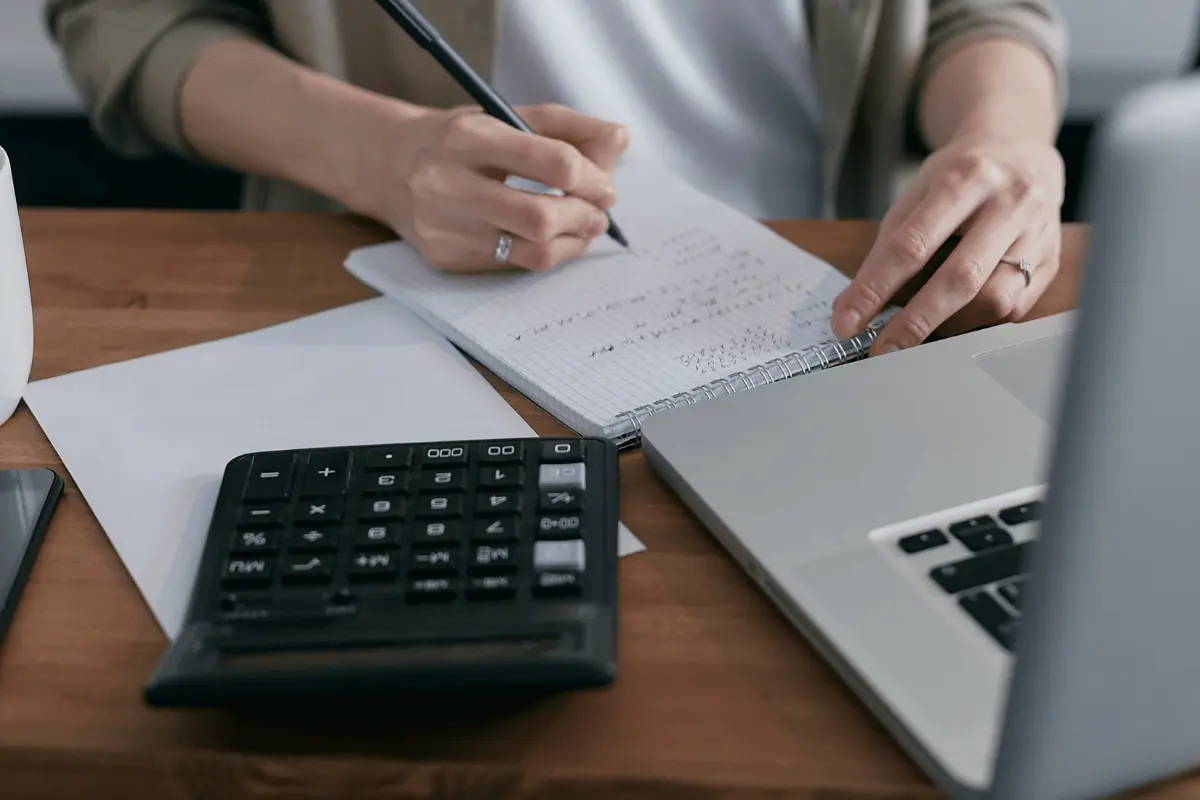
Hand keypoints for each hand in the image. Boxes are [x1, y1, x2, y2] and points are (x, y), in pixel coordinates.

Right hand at [362, 103, 627, 272]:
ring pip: (531, 252)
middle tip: (598, 214)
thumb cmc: (460, 139)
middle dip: (584, 217)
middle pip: (541, 217)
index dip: (592, 177)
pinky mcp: (444, 258)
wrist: (389, 166)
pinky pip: (512, 265)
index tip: (605, 185)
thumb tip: (619, 142)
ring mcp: (443, 227)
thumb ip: (568, 127)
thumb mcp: (507, 115)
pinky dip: (543, 253)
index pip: (553, 162)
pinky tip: (549, 238)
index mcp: (468, 137)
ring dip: (571, 243)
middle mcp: (447, 184)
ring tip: (582, 227)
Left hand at [830, 131, 1064, 354]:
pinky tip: (956, 319)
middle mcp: (1010, 202)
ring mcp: (1038, 231)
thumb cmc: (960, 174)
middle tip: (882, 351)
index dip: (875, 289)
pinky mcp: (1052, 259)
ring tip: (920, 333)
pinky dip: (978, 321)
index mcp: (965, 177)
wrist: (1020, 148)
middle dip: (915, 322)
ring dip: (949, 326)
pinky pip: (1014, 307)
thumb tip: (856, 306)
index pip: (911, 244)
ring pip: (994, 299)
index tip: (847, 323)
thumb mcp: (917, 191)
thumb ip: (889, 244)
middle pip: (960, 277)